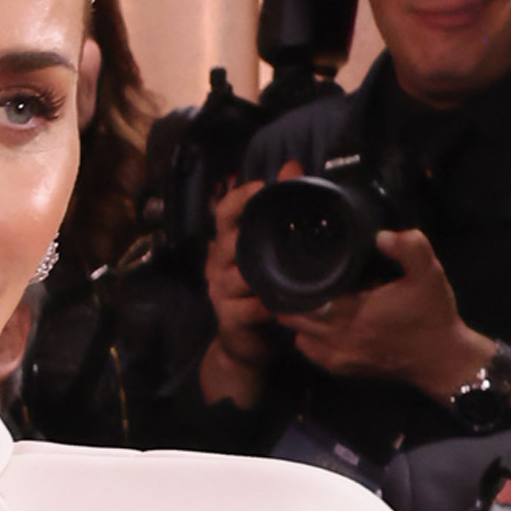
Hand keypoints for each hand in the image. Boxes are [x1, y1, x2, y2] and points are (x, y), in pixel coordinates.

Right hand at [195, 177, 275, 404]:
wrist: (247, 345)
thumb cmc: (261, 291)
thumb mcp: (268, 251)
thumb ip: (278, 211)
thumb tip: (293, 166)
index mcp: (226, 244)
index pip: (224, 212)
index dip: (239, 197)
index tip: (261, 185)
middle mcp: (217, 264)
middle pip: (228, 240)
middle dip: (249, 232)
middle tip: (276, 221)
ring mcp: (220, 292)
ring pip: (238, 275)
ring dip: (260, 272)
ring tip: (285, 267)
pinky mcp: (229, 318)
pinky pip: (247, 309)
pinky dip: (265, 306)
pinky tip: (282, 302)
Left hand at [283, 222, 489, 402]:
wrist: (441, 359)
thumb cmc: (433, 314)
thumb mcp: (429, 273)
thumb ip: (410, 248)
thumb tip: (381, 236)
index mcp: (355, 312)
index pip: (308, 296)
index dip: (300, 279)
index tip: (299, 263)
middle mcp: (339, 337)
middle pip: (294, 317)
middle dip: (294, 297)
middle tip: (299, 277)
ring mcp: (337, 356)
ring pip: (298, 333)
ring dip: (300, 316)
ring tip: (311, 296)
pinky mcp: (341, 368)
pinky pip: (308, 349)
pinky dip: (307, 334)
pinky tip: (322, 318)